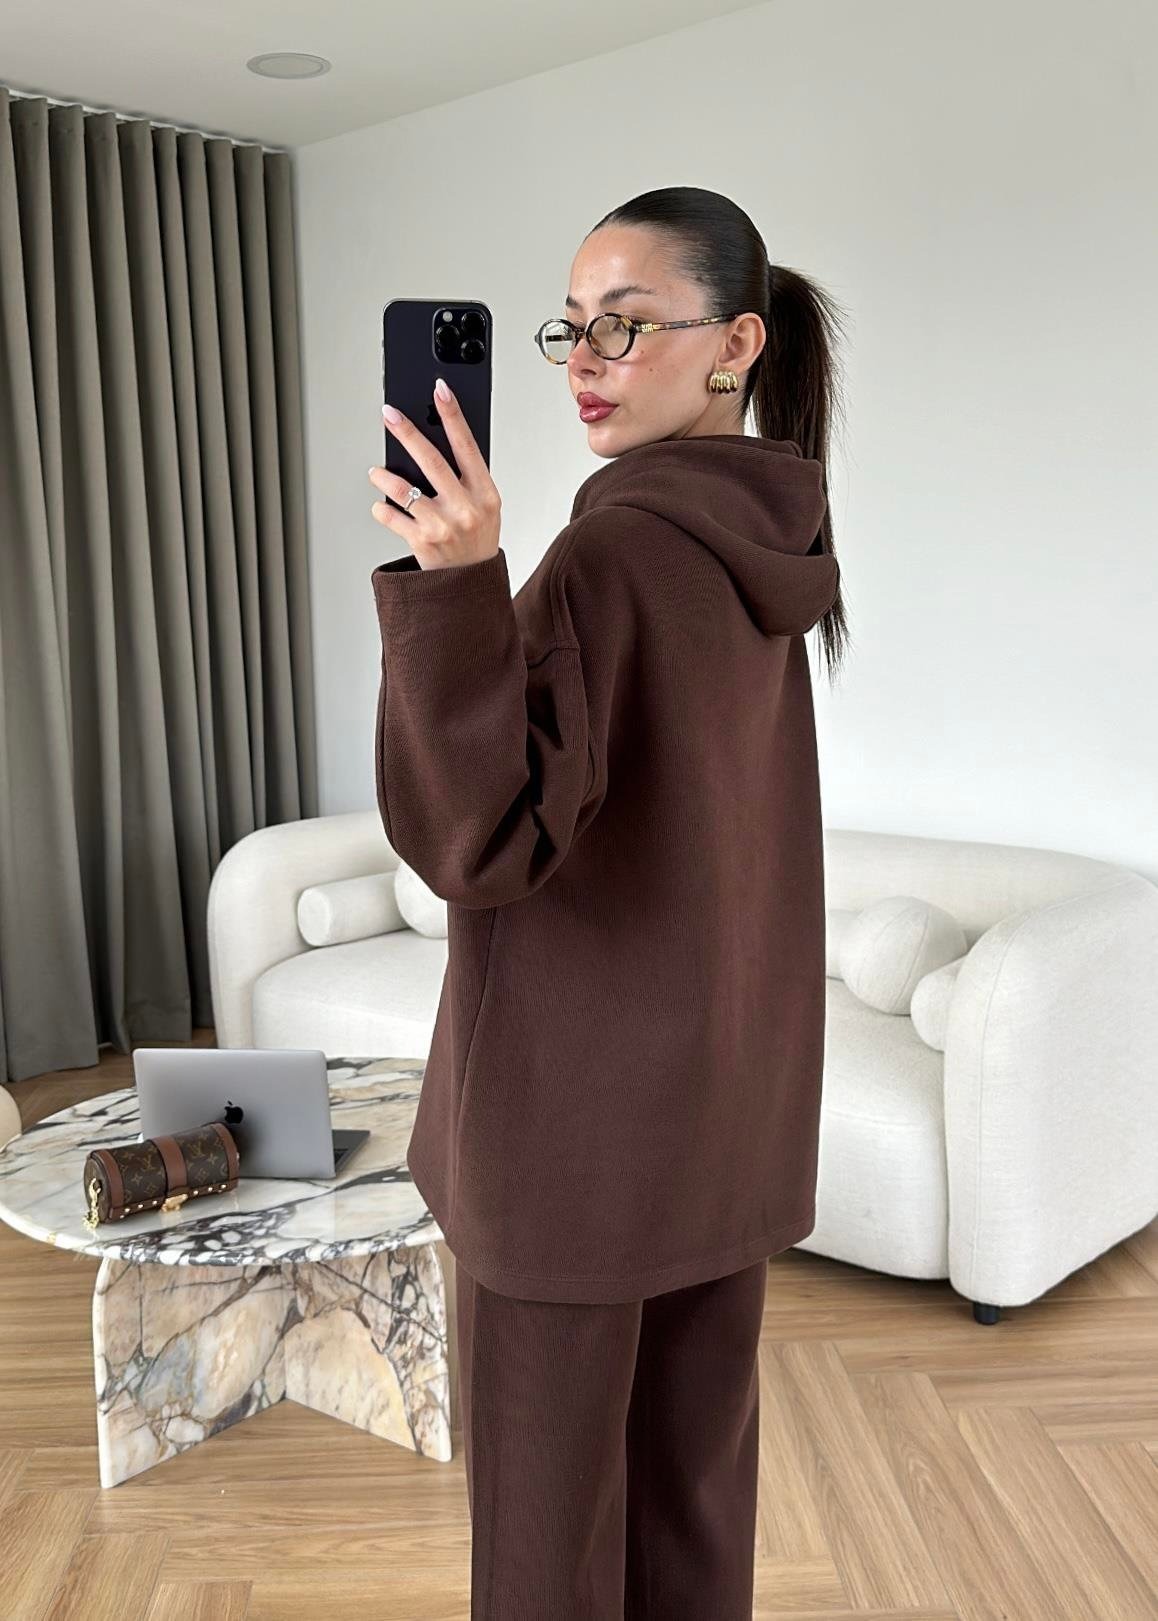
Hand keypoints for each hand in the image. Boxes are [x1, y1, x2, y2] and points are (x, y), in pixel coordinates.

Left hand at [368, 380, 500, 570]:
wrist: (470, 584)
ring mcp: (442, 526)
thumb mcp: (484, 505)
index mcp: (485, 494)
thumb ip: (465, 477)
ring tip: (376, 472)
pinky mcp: (421, 542)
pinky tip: (384, 507)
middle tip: (389, 414)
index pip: (467, 446)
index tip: (440, 390)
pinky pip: (391, 516)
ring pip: (404, 489)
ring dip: (383, 476)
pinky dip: (381, 508)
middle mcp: (465, 508)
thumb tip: (432, 441)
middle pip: (431, 461)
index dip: (453, 415)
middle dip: (407, 433)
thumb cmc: (476, 538)